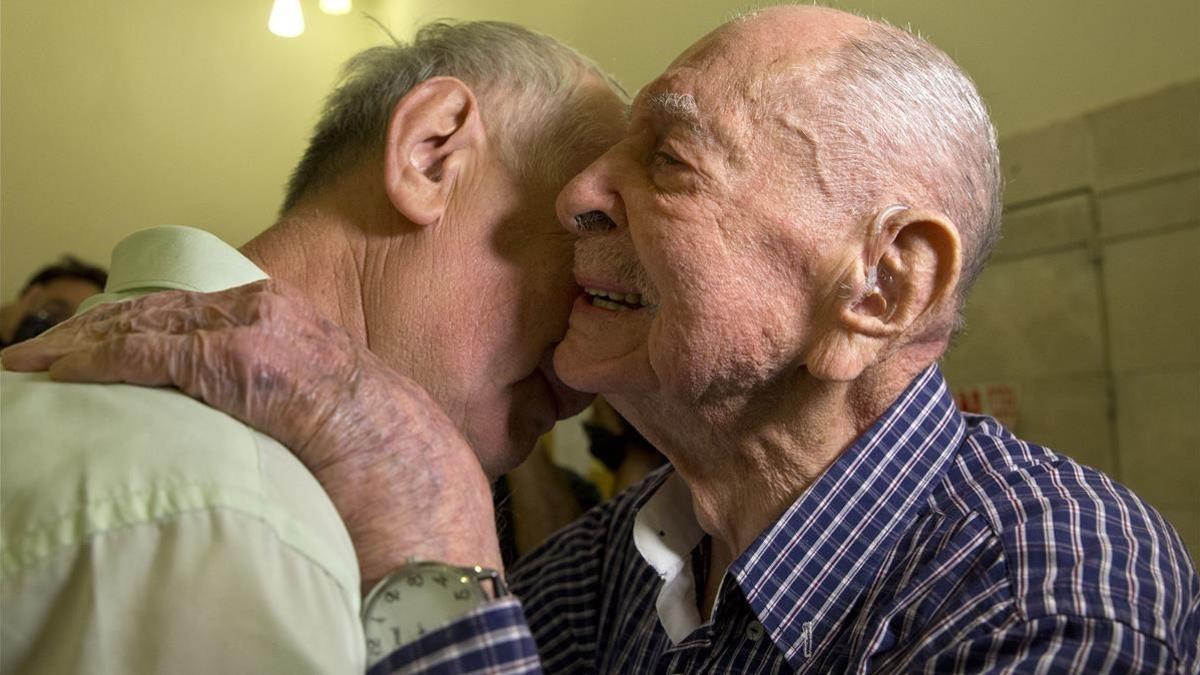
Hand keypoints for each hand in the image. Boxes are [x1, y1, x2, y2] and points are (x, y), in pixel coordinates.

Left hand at [1, 280, 502, 588]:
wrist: (421, 479)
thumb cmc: (389, 463)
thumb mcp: (336, 415)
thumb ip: (292, 399)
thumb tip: (262, 418)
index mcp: (297, 322)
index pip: (196, 311)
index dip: (139, 325)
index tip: (96, 345)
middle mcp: (274, 310)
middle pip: (162, 308)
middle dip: (96, 327)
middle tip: (42, 353)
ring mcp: (256, 330)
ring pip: (145, 322)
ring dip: (82, 342)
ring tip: (32, 364)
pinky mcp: (236, 362)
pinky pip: (147, 353)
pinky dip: (94, 360)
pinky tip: (57, 374)